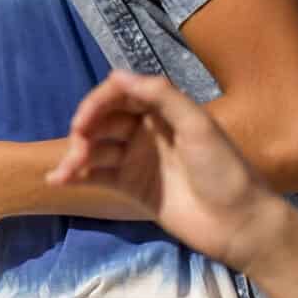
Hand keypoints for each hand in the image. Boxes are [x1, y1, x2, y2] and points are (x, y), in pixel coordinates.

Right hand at [51, 73, 288, 271]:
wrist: (238, 223)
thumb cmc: (224, 169)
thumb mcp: (198, 125)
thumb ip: (161, 96)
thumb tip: (117, 75)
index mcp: (164, 110)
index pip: (120, 94)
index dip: (97, 103)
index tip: (83, 121)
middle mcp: (148, 130)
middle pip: (104, 120)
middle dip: (84, 131)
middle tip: (76, 152)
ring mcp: (138, 159)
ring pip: (97, 148)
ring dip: (77, 156)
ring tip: (65, 172)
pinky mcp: (132, 187)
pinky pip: (99, 175)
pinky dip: (78, 175)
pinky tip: (59, 180)